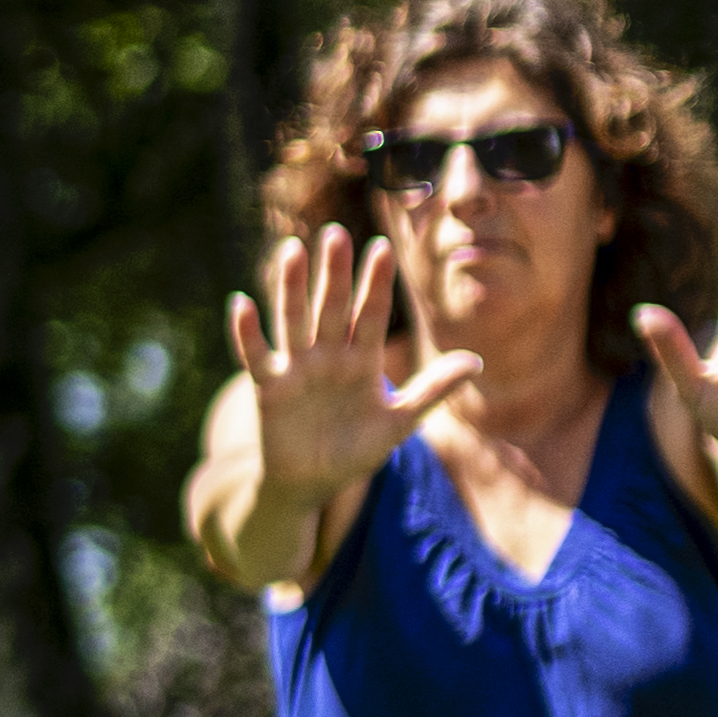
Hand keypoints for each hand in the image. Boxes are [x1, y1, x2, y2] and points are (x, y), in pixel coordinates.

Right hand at [223, 225, 475, 507]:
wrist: (312, 483)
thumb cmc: (355, 450)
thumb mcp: (400, 422)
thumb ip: (433, 389)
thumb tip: (478, 360)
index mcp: (361, 360)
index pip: (370, 315)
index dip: (376, 283)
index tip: (382, 247)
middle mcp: (328, 356)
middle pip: (331, 307)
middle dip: (334, 273)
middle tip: (335, 233)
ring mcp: (297, 369)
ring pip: (294, 320)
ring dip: (291, 287)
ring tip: (291, 250)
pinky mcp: (268, 387)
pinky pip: (255, 355)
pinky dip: (246, 332)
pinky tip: (240, 304)